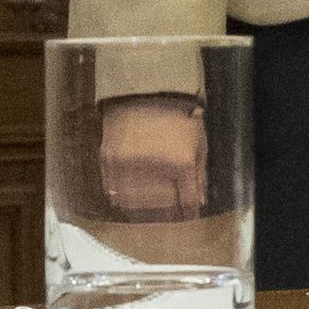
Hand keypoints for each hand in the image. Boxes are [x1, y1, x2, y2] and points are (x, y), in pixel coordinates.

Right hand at [97, 99, 209, 219]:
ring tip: (147, 210)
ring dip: (142, 211)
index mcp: (182, 161)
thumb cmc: (177, 116)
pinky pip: (112, 191)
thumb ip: (199, 175)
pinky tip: (128, 197)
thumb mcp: (198, 143)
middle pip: (160, 208)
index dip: (187, 214)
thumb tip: (197, 203)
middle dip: (167, 215)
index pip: (186, 203)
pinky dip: (120, 197)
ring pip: (133, 205)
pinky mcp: (109, 159)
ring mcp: (128, 163)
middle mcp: (154, 165)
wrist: (147, 91)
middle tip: (167, 216)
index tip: (186, 217)